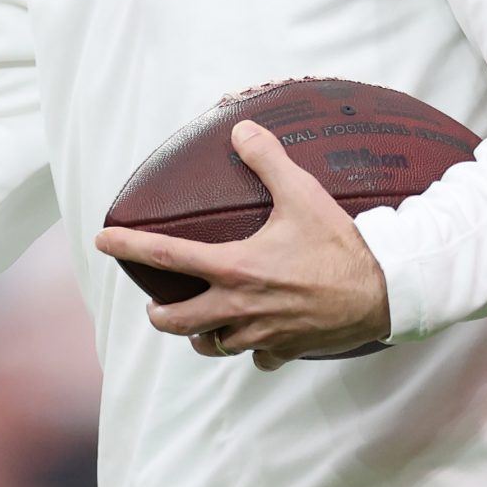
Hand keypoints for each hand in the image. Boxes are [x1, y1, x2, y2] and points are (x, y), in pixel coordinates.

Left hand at [94, 120, 391, 369]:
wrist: (385, 292)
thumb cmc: (341, 244)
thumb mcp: (302, 193)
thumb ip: (268, 159)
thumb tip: (241, 128)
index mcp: (233, 268)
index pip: (166, 258)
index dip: (128, 248)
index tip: (101, 242)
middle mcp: (238, 307)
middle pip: (176, 322)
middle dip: (161, 314)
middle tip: (156, 305)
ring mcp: (260, 335)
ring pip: (212, 346)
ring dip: (200, 336)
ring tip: (199, 325)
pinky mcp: (285, 350)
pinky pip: (257, 359)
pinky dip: (252, 351)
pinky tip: (256, 340)